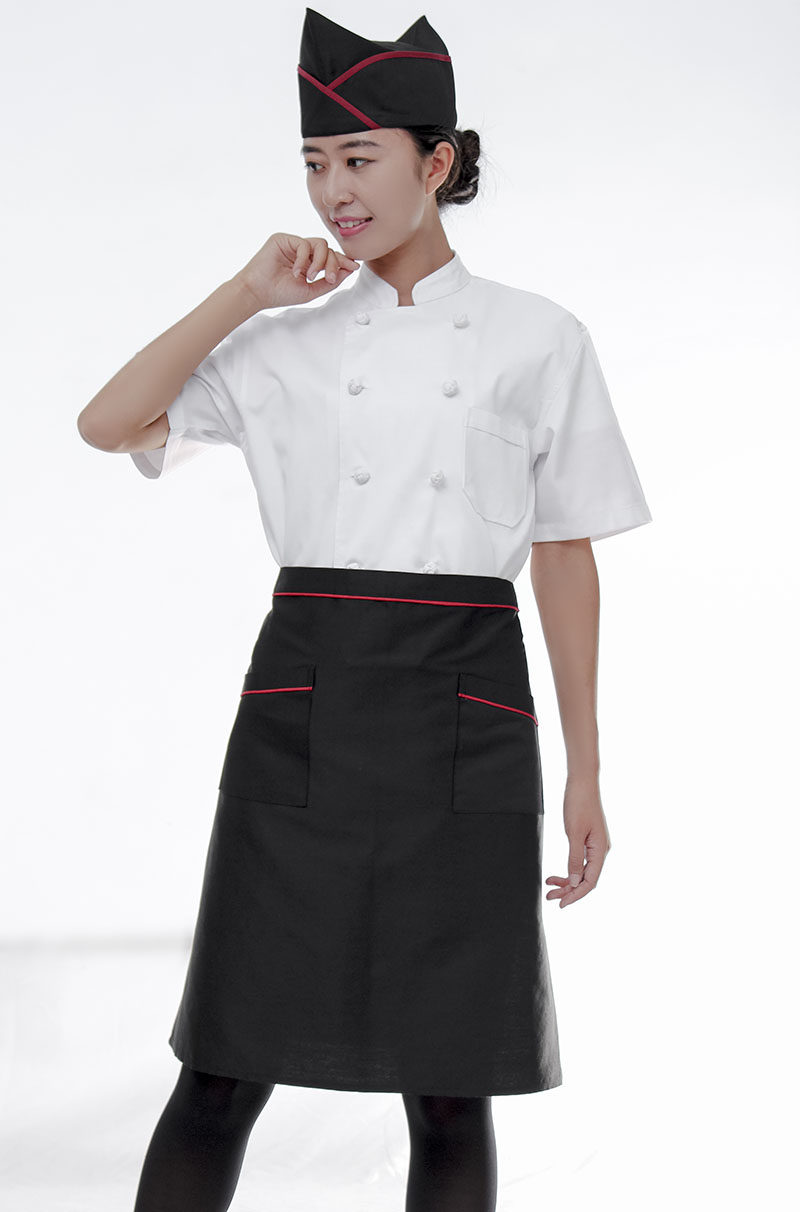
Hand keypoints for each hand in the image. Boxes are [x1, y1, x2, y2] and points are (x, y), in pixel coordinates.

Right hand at [232, 232, 360, 309]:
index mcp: (308, 263)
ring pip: (320, 244)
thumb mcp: (311, 291)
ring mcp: (293, 244)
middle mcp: (302, 252)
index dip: (343, 261)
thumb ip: (330, 282)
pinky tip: (297, 272)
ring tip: (311, 276)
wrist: (258, 293)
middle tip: (330, 278)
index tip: (354, 267)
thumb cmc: (279, 293)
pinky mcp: (283, 239)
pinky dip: (304, 260)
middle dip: (333, 264)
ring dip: (320, 262)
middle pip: (328, 249)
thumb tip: (349, 271)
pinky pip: (304, 244)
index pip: (330, 257)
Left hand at [545, 773, 610, 907]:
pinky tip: (555, 874)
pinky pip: (579, 861)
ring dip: (567, 881)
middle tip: (549, 897)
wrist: (582, 783)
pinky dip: (568, 869)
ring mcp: (595, 846)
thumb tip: (573, 882)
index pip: (590, 882)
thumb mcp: (574, 833)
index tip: (561, 904)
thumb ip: (574, 858)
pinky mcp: (588, 840)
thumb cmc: (579, 804)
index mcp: (600, 850)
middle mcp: (600, 851)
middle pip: (586, 879)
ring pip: (581, 871)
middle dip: (568, 890)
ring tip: (549, 886)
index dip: (576, 895)